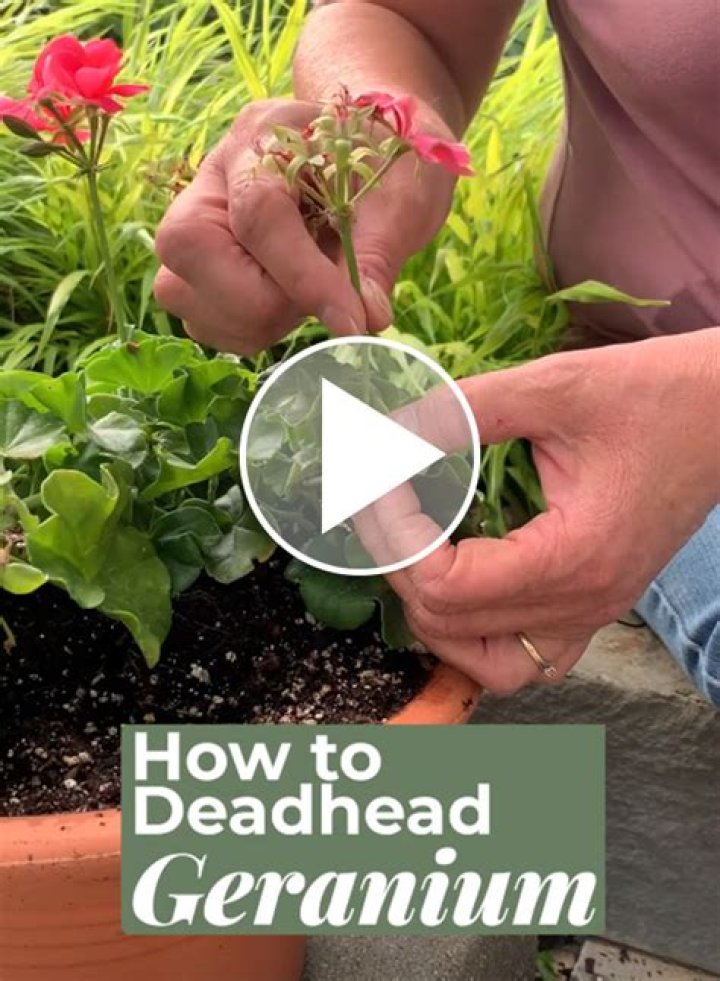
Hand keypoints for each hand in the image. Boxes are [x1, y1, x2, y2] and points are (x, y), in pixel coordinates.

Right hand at [153, 99, 455, 354]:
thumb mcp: (398, 202)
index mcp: (264, 136)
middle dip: (265, 300)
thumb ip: (378, 257)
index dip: (303, 279)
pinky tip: (284, 305)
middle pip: (193, 252)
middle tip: (325, 296)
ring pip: (182, 294)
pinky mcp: (191, 267)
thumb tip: (368, 318)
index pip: (260, 214)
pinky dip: (247, 331)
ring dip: (256, 320)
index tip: (351, 323)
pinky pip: (199, 321)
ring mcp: (191, 220)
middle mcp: (212, 175)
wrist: (364, 154)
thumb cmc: (383, 170)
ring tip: (304, 295)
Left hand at [372, 330, 719, 694]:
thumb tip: (382, 431)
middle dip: (396, 563)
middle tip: (380, 501)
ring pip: (486, 663)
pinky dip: (477, 631)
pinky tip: (462, 578)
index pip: (445, 584)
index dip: (393, 535)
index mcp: (574, 558)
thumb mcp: (554, 388)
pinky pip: (525, 655)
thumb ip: (462, 411)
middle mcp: (583, 605)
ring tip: (414, 551)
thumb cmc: (656, 393)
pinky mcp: (594, 604)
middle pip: (450, 626)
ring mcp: (592, 614)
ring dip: (434, 615)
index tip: (376, 477)